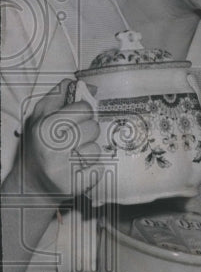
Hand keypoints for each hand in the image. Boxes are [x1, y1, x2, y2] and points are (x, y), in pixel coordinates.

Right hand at [24, 80, 102, 197]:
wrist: (31, 184)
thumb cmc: (39, 145)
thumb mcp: (40, 116)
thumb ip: (60, 95)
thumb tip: (89, 85)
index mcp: (45, 127)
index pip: (84, 108)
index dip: (83, 112)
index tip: (74, 119)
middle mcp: (53, 147)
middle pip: (93, 128)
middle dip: (86, 132)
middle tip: (73, 140)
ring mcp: (65, 168)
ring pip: (97, 149)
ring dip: (88, 152)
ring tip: (73, 156)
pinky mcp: (76, 186)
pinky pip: (100, 168)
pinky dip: (92, 169)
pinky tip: (78, 169)